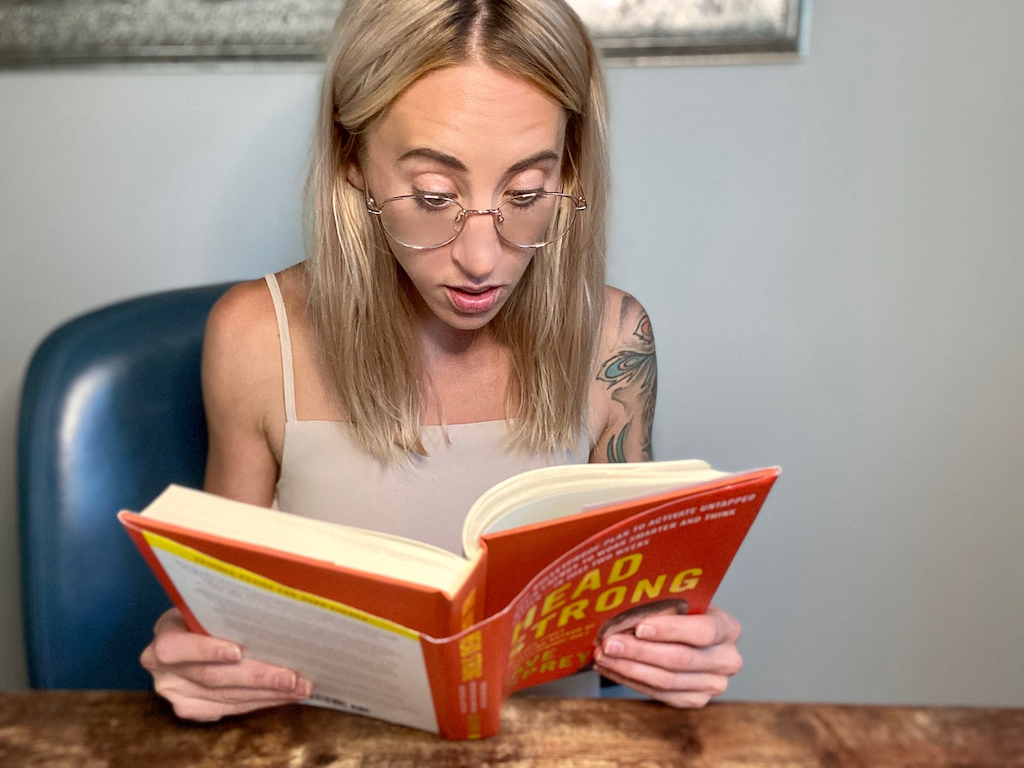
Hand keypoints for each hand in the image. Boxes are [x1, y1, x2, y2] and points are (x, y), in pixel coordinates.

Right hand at [140, 608, 312, 720]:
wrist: (189, 633)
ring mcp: (175, 693)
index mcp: (165, 634)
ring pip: (225, 698)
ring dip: (267, 694)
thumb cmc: (207, 614)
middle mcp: (163, 669)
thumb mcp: (207, 605)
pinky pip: (229, 709)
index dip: (206, 650)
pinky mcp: (190, 709)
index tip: (238, 651)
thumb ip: (227, 610)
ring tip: (299, 688)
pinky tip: (283, 696)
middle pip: (212, 677)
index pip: (175, 647)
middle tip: (291, 677)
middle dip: (257, 677)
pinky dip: (260, 702)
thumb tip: (275, 602)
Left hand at [593, 605, 741, 706]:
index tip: (639, 627)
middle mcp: (727, 660)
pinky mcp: (695, 700)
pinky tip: (610, 667)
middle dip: (639, 651)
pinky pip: (658, 694)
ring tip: (602, 655)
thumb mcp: (684, 600)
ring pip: (666, 681)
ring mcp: (712, 685)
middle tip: (609, 643)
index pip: (702, 632)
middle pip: (680, 660)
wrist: (696, 636)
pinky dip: (630, 680)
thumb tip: (622, 604)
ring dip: (628, 668)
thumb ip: (664, 602)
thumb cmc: (687, 612)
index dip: (670, 630)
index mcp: (728, 629)